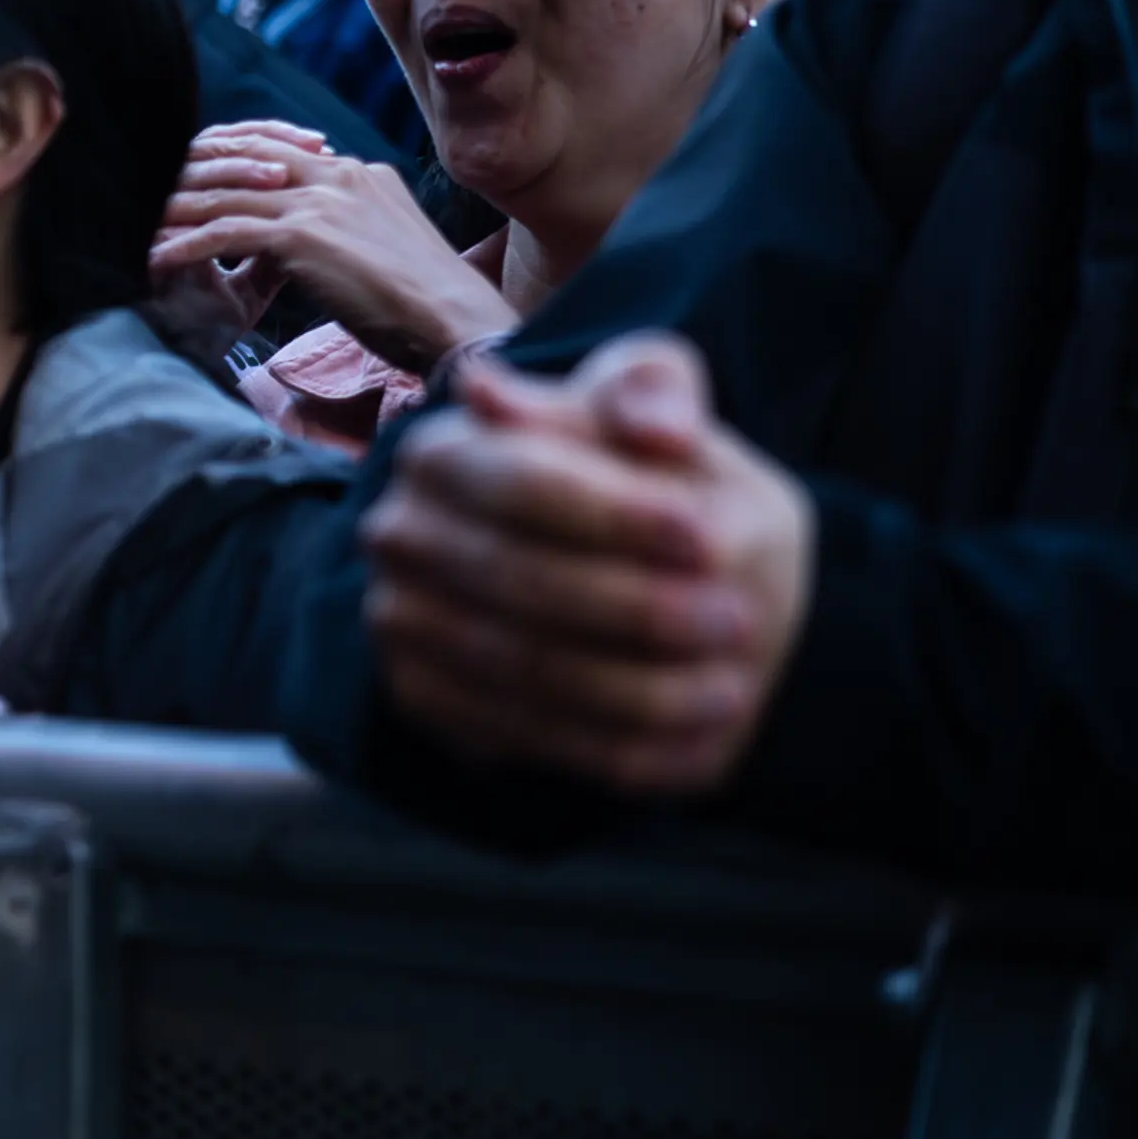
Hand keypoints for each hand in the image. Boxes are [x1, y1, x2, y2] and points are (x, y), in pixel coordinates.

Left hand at [148, 121, 514, 372]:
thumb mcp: (385, 241)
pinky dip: (183, 247)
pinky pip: (225, 233)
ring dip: (174, 211)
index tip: (188, 172)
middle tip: (143, 191)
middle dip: (187, 175)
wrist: (454, 318)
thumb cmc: (425, 299)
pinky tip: (153, 260)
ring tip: (134, 223)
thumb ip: (346, 224)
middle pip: (239, 159)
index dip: (223, 157)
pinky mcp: (303, 236)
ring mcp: (318, 201)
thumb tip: (310, 234)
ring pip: (225, 194)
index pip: (272, 146)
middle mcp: (334, 174)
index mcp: (355, 172)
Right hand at [362, 332, 812, 795]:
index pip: (517, 480)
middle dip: (635, 609)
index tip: (706, 539)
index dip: (613, 514)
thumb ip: (655, 390)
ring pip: (520, 669)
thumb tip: (658, 426)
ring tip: (733, 691)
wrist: (608, 568)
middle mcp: (399, 533)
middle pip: (515, 580)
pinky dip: (613, 748)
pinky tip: (695, 741)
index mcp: (440, 448)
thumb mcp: (655, 405)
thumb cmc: (635, 474)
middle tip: (738, 621)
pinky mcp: (423, 697)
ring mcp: (399, 619)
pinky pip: (521, 736)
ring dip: (638, 692)